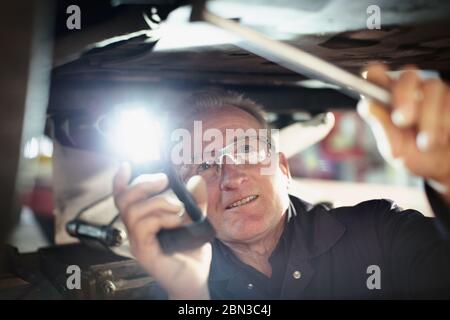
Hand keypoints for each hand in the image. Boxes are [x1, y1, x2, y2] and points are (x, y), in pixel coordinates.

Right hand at [113, 163, 211, 298]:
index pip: (123, 198)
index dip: (121, 180)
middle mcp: (135, 230)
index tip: (127, 164)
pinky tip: (175, 222)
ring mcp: (138, 242)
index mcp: (142, 220)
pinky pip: (143, 227)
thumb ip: (194, 201)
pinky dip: (160, 218)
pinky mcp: (144, 252)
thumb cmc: (190, 251)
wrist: (195, 279)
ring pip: (133, 211)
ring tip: (176, 209)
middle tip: (164, 180)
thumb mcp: (195, 220)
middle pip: (123, 200)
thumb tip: (196, 180)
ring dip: (157, 203)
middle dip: (142, 183)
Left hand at [358, 63, 449, 203]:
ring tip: (427, 143)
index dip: (375, 73)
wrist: (446, 168)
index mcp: (388, 101)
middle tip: (403, 120)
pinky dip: (446, 122)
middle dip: (404, 96)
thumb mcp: (394, 148)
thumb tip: (366, 105)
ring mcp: (434, 92)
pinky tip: (443, 137)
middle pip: (408, 75)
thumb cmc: (416, 156)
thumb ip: (382, 126)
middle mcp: (411, 91)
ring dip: (429, 119)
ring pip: (432, 87)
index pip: (378, 76)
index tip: (374, 75)